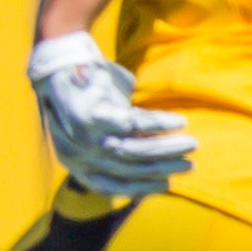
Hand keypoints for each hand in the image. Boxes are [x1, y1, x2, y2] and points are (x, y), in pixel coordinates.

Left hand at [29, 31, 194, 196]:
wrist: (60, 62)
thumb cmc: (86, 98)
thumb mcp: (98, 130)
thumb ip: (119, 146)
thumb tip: (153, 164)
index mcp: (74, 163)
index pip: (110, 186)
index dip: (141, 188)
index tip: (167, 184)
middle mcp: (75, 154)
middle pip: (127, 168)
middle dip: (162, 168)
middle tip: (190, 166)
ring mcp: (82, 135)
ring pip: (132, 148)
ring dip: (166, 148)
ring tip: (191, 144)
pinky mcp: (91, 114)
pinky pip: (133, 123)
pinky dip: (159, 123)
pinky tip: (179, 123)